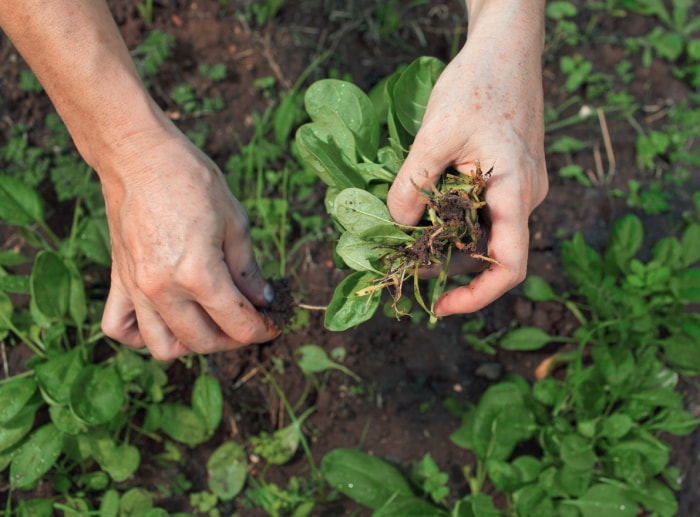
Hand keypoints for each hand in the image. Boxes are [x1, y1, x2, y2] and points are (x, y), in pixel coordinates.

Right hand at [99, 124, 279, 359]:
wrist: (139, 155)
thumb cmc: (191, 179)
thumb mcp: (235, 221)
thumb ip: (249, 270)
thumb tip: (264, 299)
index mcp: (198, 274)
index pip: (238, 325)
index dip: (264, 329)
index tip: (274, 322)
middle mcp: (163, 289)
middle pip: (203, 342)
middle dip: (234, 338)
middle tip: (248, 318)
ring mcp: (137, 288)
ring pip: (162, 347)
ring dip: (191, 342)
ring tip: (209, 321)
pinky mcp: (118, 279)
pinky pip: (120, 327)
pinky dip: (141, 334)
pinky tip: (164, 317)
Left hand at [387, 7, 547, 316]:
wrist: (505, 49)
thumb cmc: (478, 85)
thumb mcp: (436, 134)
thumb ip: (414, 185)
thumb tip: (394, 226)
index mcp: (517, 191)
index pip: (510, 265)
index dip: (477, 296)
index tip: (441, 306)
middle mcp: (525, 198)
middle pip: (492, 253)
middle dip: (451, 267)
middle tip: (404, 265)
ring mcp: (519, 189)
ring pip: (485, 232)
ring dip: (448, 241)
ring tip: (407, 236)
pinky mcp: (509, 178)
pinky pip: (484, 212)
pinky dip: (453, 220)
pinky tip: (424, 209)